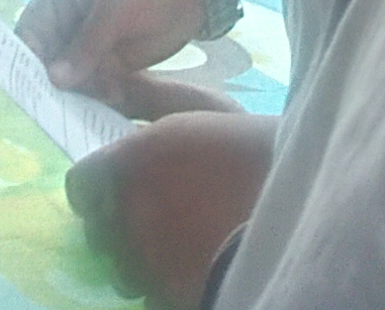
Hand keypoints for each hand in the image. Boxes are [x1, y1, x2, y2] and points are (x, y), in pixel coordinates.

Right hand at [17, 0, 205, 104]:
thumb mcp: (114, 7)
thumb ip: (85, 45)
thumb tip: (53, 79)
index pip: (30, 37)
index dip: (27, 65)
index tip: (37, 95)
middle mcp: (68, 25)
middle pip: (48, 65)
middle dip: (59, 86)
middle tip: (76, 103)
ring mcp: (90, 46)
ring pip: (73, 81)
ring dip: (84, 93)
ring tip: (108, 91)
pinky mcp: (112, 63)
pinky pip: (97, 87)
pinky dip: (102, 96)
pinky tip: (117, 96)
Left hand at [65, 112, 275, 309]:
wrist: (303, 213)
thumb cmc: (253, 150)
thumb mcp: (205, 107)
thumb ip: (153, 105)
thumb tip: (116, 95)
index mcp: (131, 165)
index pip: (81, 186)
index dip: (96, 185)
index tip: (119, 182)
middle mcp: (129, 217)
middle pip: (97, 231)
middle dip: (116, 223)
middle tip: (153, 212)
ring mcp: (149, 265)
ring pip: (121, 269)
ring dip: (138, 257)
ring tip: (175, 241)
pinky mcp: (169, 298)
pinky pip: (149, 294)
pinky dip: (162, 284)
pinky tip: (192, 264)